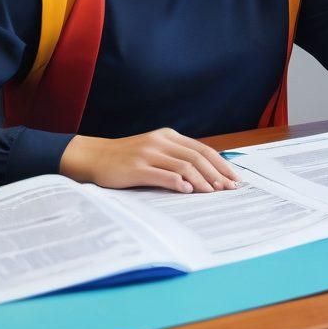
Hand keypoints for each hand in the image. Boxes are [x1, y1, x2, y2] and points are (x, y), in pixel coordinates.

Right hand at [60, 127, 241, 192]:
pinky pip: (162, 175)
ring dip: (202, 180)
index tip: (234, 178)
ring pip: (183, 166)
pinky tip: (188, 191)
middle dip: (216, 174)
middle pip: (197, 157)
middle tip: (229, 189)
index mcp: (168, 136)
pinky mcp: (136, 167)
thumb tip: (206, 174)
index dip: (220, 164)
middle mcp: (160, 141)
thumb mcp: (154, 150)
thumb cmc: (127, 158)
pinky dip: (178, 183)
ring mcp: (148, 153)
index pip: (202, 149)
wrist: (94, 157)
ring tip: (214, 193)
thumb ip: (176, 157)